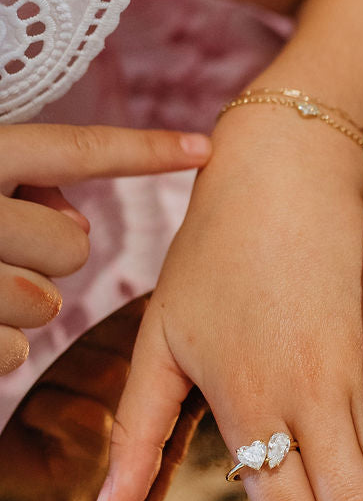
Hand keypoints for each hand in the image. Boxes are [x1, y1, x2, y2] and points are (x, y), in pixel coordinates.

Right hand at [0, 122, 209, 373]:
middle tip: (13, 253)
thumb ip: (31, 183)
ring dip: (24, 304)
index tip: (204, 149)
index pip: (78, 150)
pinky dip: (3, 345)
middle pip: (71, 246)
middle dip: (51, 257)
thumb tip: (81, 225)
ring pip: (45, 303)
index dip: (145, 150)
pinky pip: (15, 352)